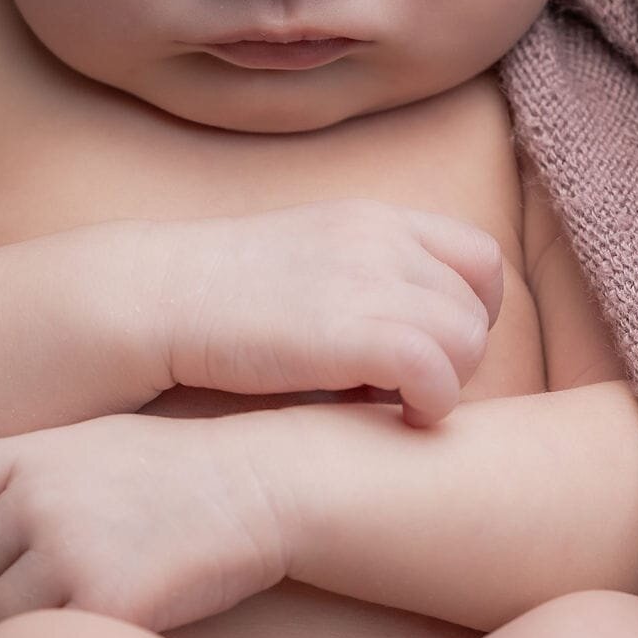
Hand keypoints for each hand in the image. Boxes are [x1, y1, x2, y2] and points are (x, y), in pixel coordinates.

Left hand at [0, 413, 289, 633]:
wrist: (265, 486)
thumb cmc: (181, 471)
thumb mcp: (93, 444)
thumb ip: (24, 478)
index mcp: (31, 452)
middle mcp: (38, 498)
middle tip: (59, 579)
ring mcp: (68, 550)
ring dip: (30, 623)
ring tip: (94, 593)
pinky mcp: (104, 604)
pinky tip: (122, 615)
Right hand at [155, 199, 502, 426]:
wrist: (156, 298)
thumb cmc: (221, 302)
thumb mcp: (308, 268)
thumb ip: (366, 290)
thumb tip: (408, 355)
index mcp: (374, 218)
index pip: (481, 258)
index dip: (471, 313)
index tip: (431, 349)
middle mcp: (383, 238)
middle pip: (479, 305)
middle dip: (457, 356)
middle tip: (406, 388)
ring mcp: (372, 280)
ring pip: (469, 341)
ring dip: (445, 383)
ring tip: (395, 404)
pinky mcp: (358, 331)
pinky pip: (440, 374)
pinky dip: (432, 405)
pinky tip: (395, 419)